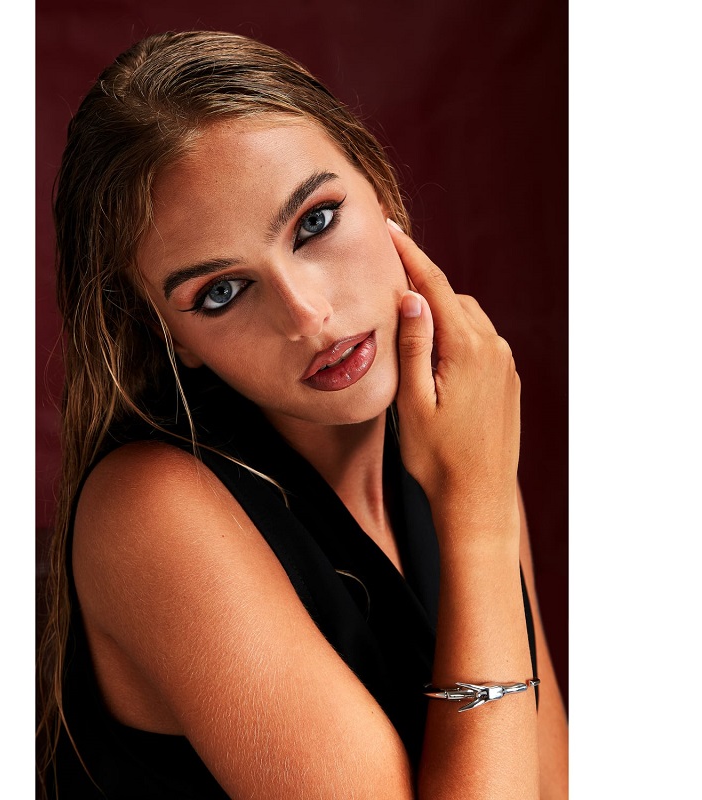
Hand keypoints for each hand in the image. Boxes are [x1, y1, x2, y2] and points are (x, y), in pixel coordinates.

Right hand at [388, 220, 520, 543]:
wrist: (478, 498)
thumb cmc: (438, 457)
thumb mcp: (413, 400)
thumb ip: (415, 343)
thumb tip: (411, 295)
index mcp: (468, 348)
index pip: (434, 286)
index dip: (410, 254)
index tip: (389, 228)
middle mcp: (493, 348)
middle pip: (452, 297)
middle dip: (420, 285)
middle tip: (387, 283)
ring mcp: (504, 363)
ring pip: (468, 318)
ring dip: (440, 312)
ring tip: (408, 325)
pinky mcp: (507, 379)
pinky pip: (480, 339)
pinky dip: (457, 333)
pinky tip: (436, 354)